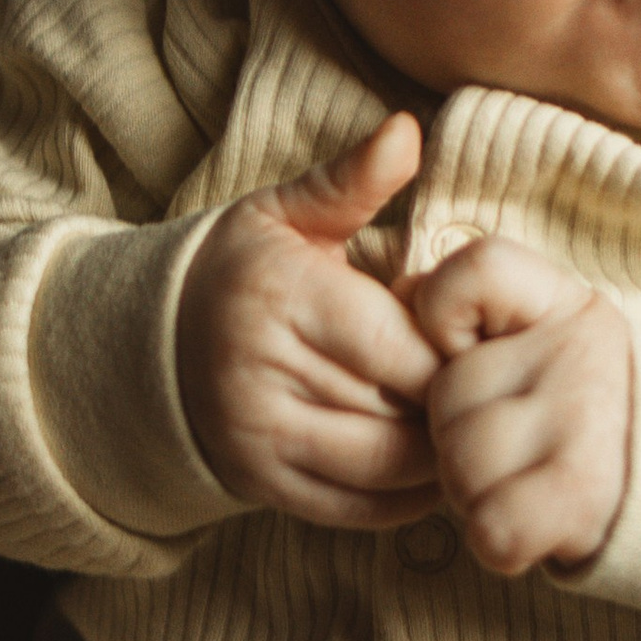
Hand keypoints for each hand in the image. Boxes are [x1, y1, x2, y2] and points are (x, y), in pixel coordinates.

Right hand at [176, 114, 441, 525]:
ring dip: (438, 455)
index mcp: (281, 297)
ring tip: (462, 427)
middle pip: (399, 409)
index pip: (399, 344)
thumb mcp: (287, 213)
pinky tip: (429, 468)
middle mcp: (262, 373)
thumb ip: (352, 180)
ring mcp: (258, 437)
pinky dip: (407, 498)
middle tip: (486, 390)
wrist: (154, 343)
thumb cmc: (245, 270)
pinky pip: (357, 509)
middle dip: (451, 405)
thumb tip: (407, 131)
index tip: (474, 341)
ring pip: (384, 466)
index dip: (451, 350)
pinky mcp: (261, 485)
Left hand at [406, 232, 634, 577]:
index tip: (476, 352)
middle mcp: (580, 352)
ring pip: (460, 466)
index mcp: (568, 305)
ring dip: (481, 494)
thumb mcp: (547, 342)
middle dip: (462, 438)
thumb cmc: (591, 426)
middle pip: (447, 395)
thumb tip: (401, 295)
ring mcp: (583, 420)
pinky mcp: (583, 494)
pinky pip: (491, 527)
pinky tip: (540, 526)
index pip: (475, 269)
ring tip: (536, 486)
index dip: (443, 316)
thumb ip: (474, 312)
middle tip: (522, 451)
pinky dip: (503, 542)